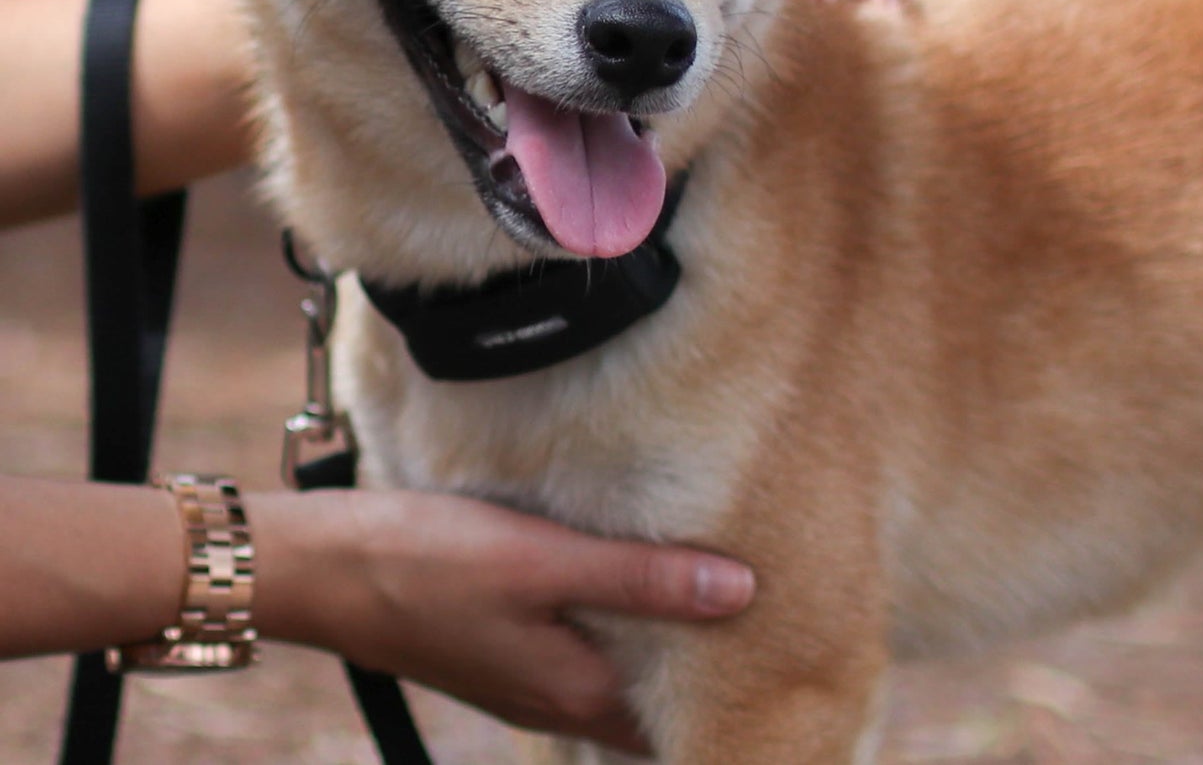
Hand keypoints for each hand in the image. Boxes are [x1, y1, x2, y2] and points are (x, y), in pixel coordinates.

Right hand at [250, 488, 753, 753]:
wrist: (324, 570)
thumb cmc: (432, 564)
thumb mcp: (545, 562)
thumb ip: (643, 578)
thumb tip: (744, 591)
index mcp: (578, 693)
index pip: (682, 728)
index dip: (736, 702)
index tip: (790, 666)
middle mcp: (558, 699)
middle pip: (654, 705)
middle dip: (708, 676)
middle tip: (773, 626)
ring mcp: (526, 676)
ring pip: (619, 677)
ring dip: (663, 650)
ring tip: (718, 596)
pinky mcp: (503, 645)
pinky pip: (583, 651)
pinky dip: (619, 628)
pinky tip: (630, 579)